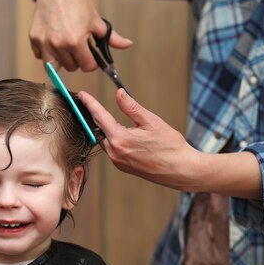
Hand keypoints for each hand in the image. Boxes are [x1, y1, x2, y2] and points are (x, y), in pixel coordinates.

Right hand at [30, 0, 131, 71]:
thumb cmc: (77, 0)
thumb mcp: (96, 20)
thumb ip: (110, 37)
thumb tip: (128, 45)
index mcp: (76, 41)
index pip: (86, 66)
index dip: (91, 62)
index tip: (90, 55)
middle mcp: (58, 44)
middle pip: (71, 67)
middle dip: (76, 60)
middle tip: (78, 46)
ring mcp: (44, 42)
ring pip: (54, 66)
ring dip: (61, 59)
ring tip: (66, 46)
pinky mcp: (34, 38)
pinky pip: (40, 56)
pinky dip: (47, 53)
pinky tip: (53, 41)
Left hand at [78, 89, 262, 198]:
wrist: (181, 170)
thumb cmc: (170, 146)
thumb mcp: (152, 122)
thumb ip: (132, 107)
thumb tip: (119, 94)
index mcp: (121, 139)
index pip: (100, 117)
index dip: (90, 104)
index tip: (82, 95)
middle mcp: (115, 152)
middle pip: (99, 130)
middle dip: (96, 116)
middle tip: (90, 103)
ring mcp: (117, 162)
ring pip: (104, 140)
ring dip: (105, 129)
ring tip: (106, 117)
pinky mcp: (122, 167)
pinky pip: (111, 150)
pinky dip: (112, 139)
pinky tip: (119, 133)